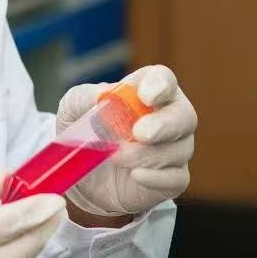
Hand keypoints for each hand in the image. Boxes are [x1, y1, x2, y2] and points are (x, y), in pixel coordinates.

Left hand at [57, 65, 196, 217]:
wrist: (79, 171)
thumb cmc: (81, 129)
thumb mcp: (72, 108)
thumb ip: (84, 97)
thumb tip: (102, 95)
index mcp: (146, 91)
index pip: (164, 79)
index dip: (160, 85)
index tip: (146, 97)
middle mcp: (168, 117)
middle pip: (185, 115)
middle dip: (165, 124)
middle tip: (140, 133)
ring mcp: (174, 148)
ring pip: (179, 149)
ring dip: (146, 154)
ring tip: (115, 156)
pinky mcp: (172, 178)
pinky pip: (176, 178)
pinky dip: (157, 178)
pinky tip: (136, 175)